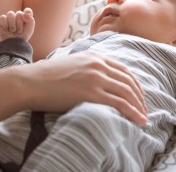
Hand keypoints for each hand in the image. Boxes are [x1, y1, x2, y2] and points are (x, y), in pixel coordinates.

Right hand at [0, 8, 34, 40]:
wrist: (13, 45)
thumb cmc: (22, 36)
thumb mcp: (29, 29)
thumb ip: (30, 20)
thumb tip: (25, 13)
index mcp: (26, 17)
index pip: (28, 10)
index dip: (27, 12)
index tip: (26, 18)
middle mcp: (17, 16)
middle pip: (19, 13)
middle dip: (19, 24)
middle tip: (19, 31)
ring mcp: (9, 18)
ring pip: (10, 14)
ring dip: (12, 24)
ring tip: (13, 31)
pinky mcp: (2, 21)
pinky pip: (2, 17)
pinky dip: (5, 24)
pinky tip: (7, 29)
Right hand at [17, 51, 148, 125]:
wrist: (30, 82)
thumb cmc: (46, 77)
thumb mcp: (71, 63)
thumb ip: (85, 67)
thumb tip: (93, 79)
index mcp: (94, 56)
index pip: (122, 69)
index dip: (134, 83)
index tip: (139, 94)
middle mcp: (98, 64)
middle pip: (128, 81)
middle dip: (139, 96)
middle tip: (144, 108)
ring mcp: (96, 78)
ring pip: (127, 92)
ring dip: (138, 106)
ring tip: (144, 117)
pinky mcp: (91, 93)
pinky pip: (119, 103)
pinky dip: (132, 112)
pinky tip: (138, 119)